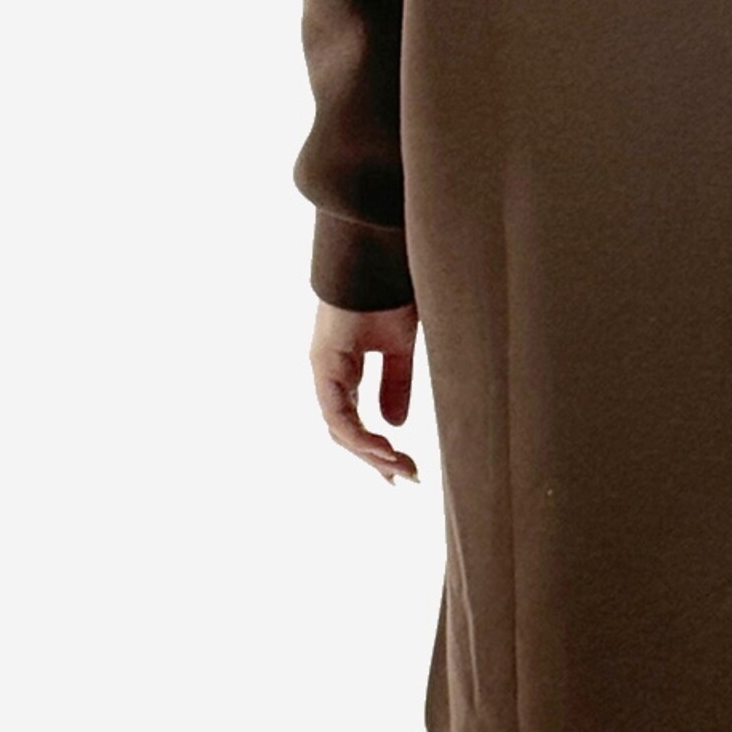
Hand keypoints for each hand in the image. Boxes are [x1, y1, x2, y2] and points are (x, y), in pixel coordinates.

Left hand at [311, 300, 421, 483]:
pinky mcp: (324, 362)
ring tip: (400, 468)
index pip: (354, 419)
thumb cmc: (390, 289)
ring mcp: (324, 368)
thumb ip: (396, 383)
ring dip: (369, 453)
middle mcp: (331, 371)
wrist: (379, 254)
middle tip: (406, 478)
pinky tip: (382, 448)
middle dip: (375, 458)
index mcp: (346, 368)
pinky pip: (336, 411)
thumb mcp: (401, 347)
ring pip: (339, 427)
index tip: (402, 468)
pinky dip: (358, 435)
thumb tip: (395, 423)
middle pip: (345, 430)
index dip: (376, 448)